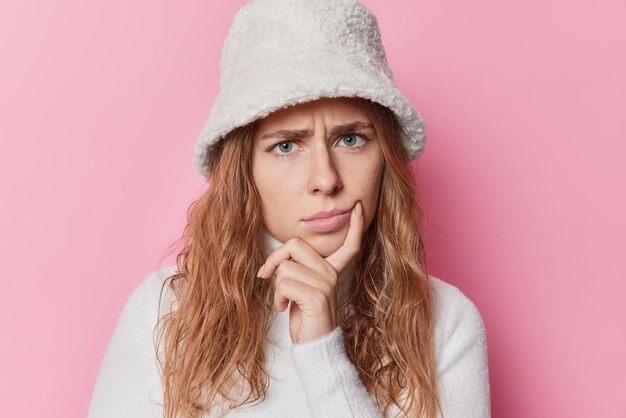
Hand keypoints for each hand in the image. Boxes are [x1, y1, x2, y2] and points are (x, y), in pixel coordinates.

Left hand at [257, 201, 364, 343]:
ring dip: (276, 287)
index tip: (359, 208)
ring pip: (285, 268)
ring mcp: (326, 283)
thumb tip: (275, 261)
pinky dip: (277, 298)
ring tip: (284, 301)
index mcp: (332, 270)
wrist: (313, 345)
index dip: (355, 226)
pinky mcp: (317, 296)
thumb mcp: (301, 287)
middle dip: (274, 259)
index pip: (349, 245)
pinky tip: (284, 308)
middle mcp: (331, 273)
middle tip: (267, 274)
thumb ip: (297, 269)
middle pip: (295, 245)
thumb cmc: (304, 316)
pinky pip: (284, 284)